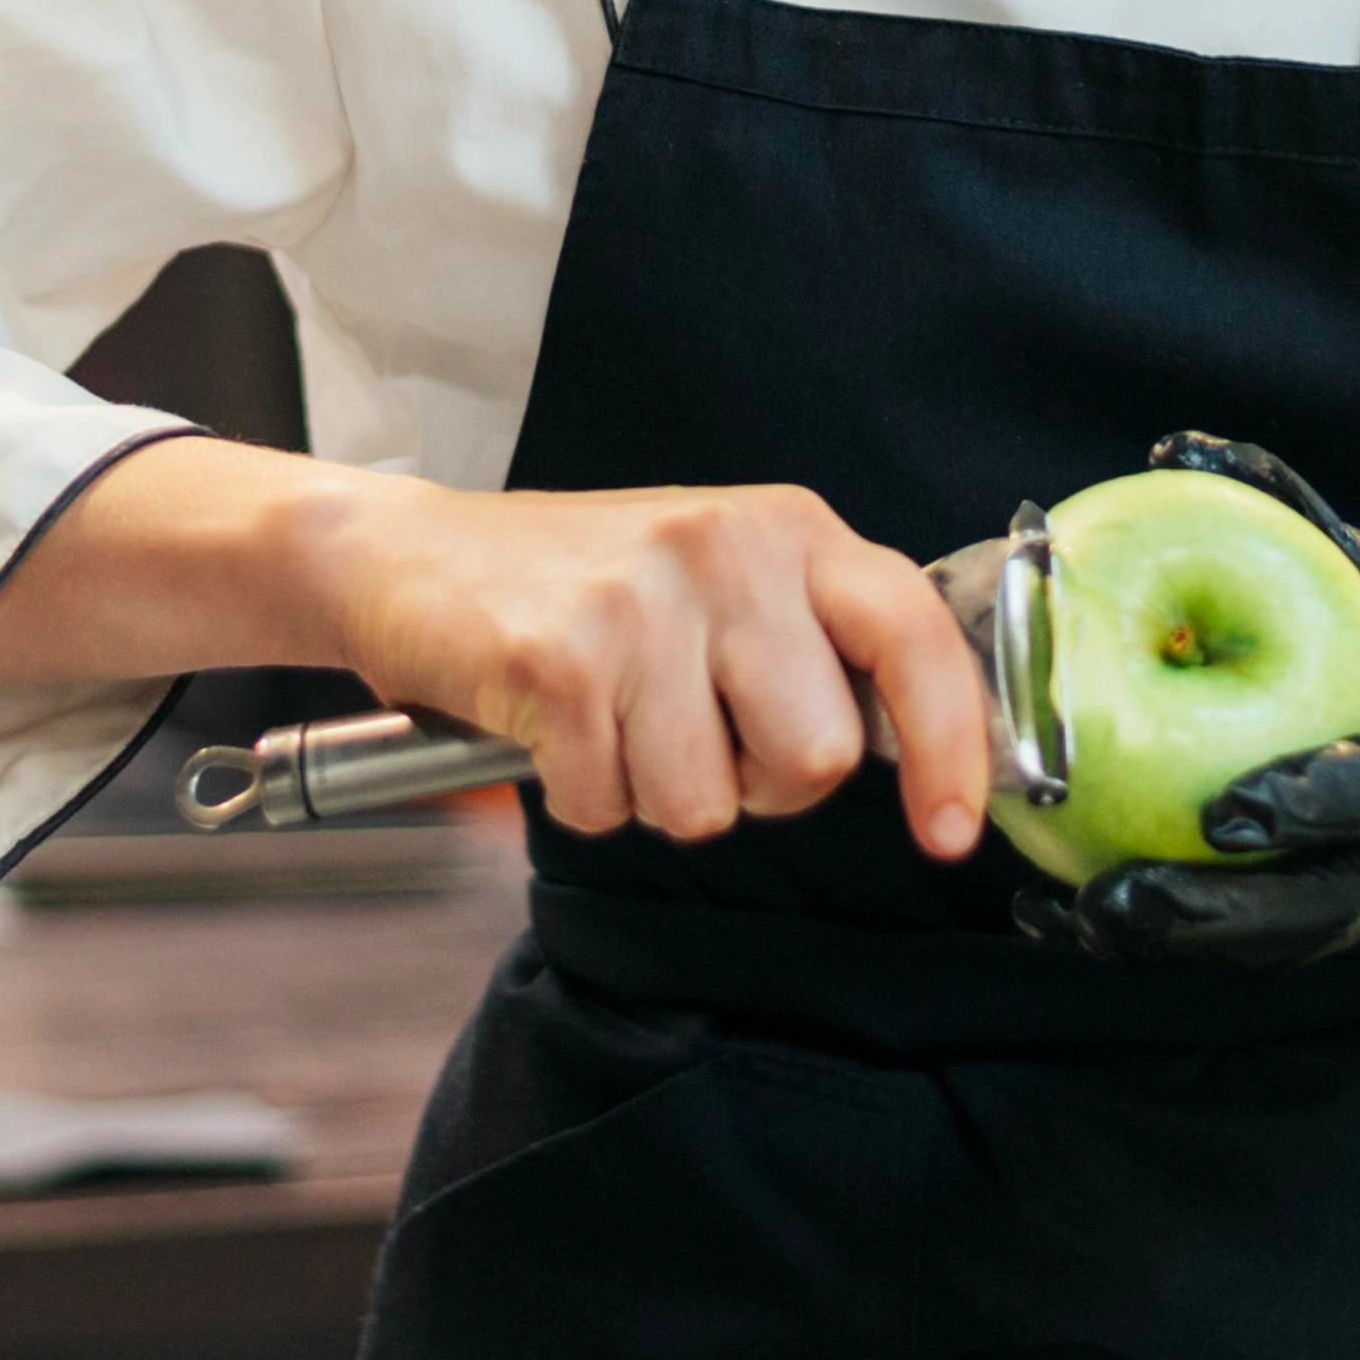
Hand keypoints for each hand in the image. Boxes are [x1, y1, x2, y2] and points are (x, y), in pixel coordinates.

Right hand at [297, 474, 994, 861]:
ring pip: (709, 803)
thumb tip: (908, 750)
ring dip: (655, 794)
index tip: (952, 830)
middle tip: (689, 732)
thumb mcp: (720, 579)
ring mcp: (643, 601)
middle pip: (814, 758)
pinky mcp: (558, 659)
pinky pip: (610, 805)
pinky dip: (581, 795)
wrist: (406, 557)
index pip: (914, 637)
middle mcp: (727, 549)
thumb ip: (812, 643)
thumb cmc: (580, 587)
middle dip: (757, 786)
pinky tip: (553, 730)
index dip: (953, 746)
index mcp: (789, 529)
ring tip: (611, 721)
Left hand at [1013, 433, 1359, 969]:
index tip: (1227, 813)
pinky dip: (1170, 939)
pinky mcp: (1348, 925)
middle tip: (1112, 898)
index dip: (1315, 805)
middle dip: (1213, 912)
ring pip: (1280, 942)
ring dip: (1175, 942)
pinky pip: (1256, 944)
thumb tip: (1176, 448)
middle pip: (1323, 903)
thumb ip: (1289, 510)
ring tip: (1071, 918)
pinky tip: (1071, 919)